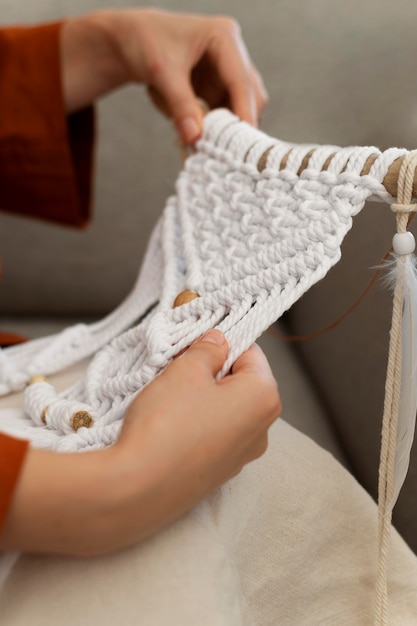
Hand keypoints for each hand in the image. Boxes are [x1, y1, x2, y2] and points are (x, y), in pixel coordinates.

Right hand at [0, 331, 279, 556]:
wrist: (138, 488)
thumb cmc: (168, 422)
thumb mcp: (186, 370)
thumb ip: (208, 348)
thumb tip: (218, 341)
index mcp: (264, 398)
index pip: (250, 352)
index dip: (221, 340)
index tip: (195, 339)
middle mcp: (262, 430)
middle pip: (239, 382)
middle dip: (210, 369)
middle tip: (176, 364)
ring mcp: (241, 456)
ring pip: (224, 409)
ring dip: (201, 395)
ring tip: (168, 394)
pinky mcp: (218, 474)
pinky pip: (213, 434)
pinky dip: (196, 422)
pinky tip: (169, 422)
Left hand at [61, 8, 267, 142]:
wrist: (128, 42)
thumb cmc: (144, 43)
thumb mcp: (162, 72)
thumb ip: (181, 105)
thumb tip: (195, 138)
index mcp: (224, 37)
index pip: (241, 80)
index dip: (244, 111)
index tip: (244, 140)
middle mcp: (231, 55)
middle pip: (250, 95)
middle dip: (239, 123)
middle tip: (228, 151)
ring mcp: (225, 74)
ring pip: (239, 108)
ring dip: (227, 129)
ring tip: (211, 148)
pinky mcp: (216, 89)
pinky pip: (223, 115)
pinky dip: (215, 129)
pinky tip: (201, 140)